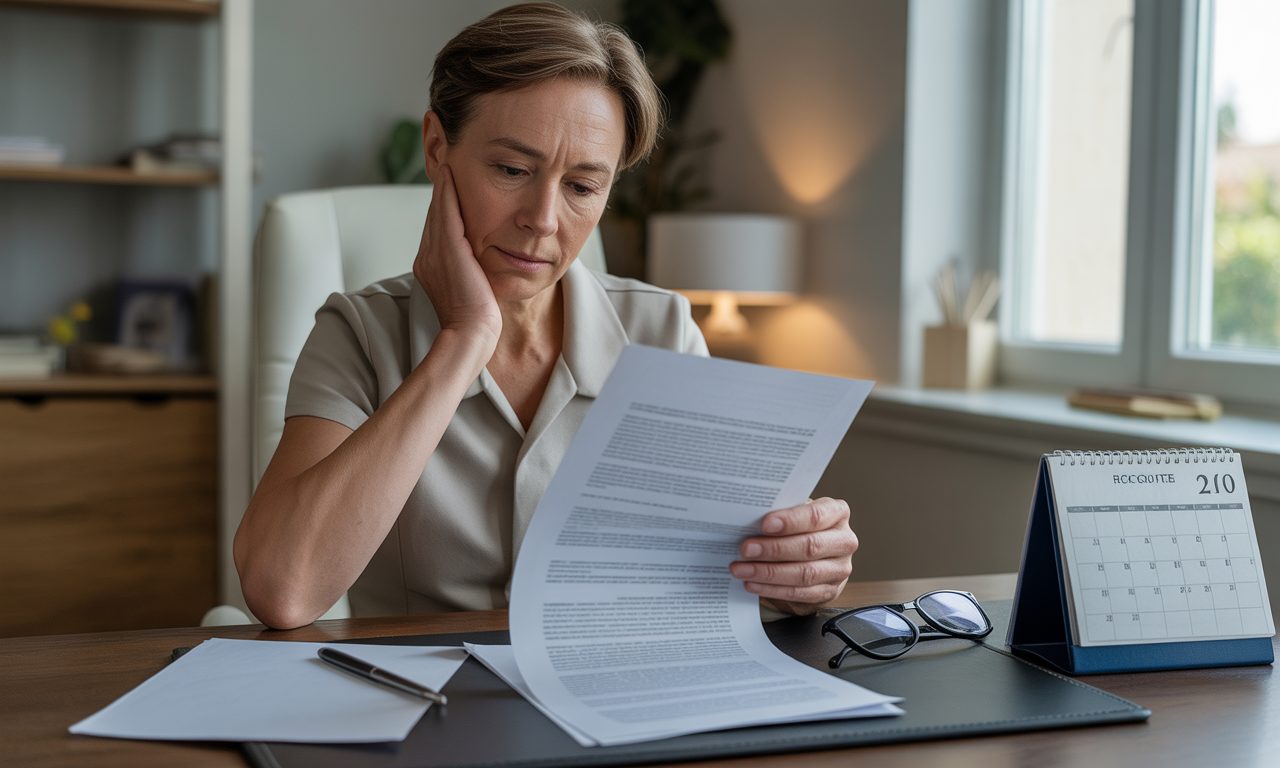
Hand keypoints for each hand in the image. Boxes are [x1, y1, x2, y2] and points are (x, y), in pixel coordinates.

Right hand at [414, 164, 501, 348]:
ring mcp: (433, 253)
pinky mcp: (447, 250)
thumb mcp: (472, 292)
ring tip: (446, 158)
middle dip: (440, 190)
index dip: (443, 207)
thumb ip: (470, 273)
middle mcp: (426, 257)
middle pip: (435, 215)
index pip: (437, 229)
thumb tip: (482, 263)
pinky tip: (451, 171)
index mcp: (430, 267)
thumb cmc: (478, 323)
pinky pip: (446, 212)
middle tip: (445, 161)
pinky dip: (448, 191)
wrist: (471, 335)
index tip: (450, 186)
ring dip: (443, 184)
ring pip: (438, 210)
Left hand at [729, 498, 857, 615]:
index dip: (790, 521)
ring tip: (742, 569)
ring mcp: (840, 568)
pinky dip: (773, 589)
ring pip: (805, 573)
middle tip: (745, 549)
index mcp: (837, 513)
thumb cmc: (799, 526)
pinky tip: (753, 583)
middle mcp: (844, 541)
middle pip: (810, 546)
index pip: (816, 516)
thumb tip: (749, 519)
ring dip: (769, 572)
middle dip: (774, 549)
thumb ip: (780, 515)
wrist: (814, 552)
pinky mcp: (830, 591)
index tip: (765, 524)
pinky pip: (800, 593)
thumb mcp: (794, 513)